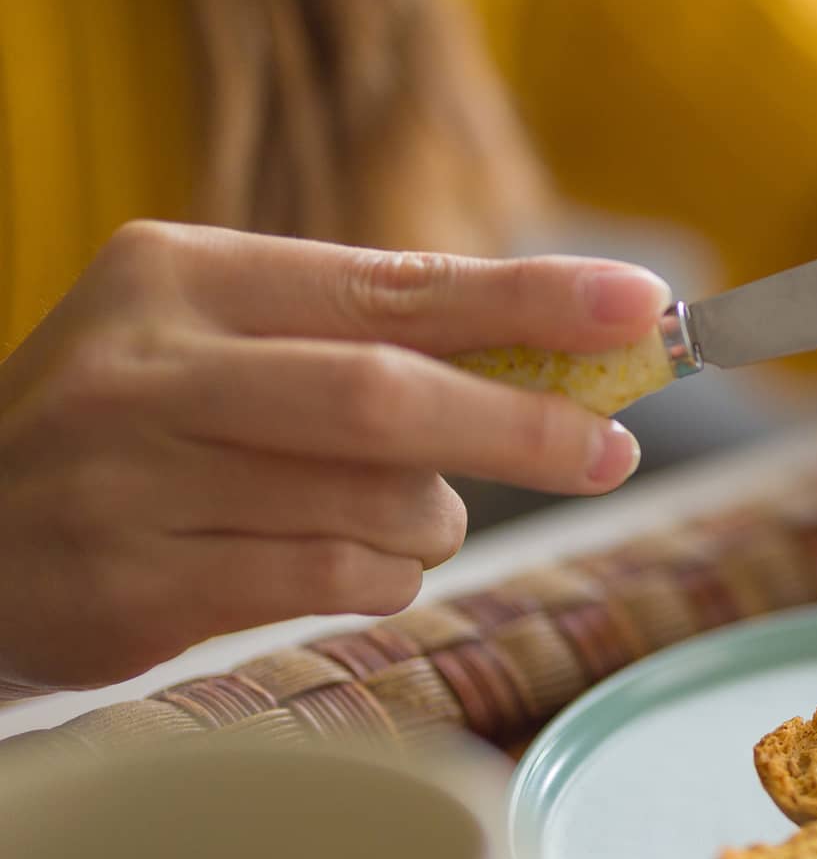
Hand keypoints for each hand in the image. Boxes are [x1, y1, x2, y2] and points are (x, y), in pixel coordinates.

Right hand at [0, 223, 669, 694]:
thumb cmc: (143, 426)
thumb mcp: (226, 342)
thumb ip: (370, 337)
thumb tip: (565, 353)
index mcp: (185, 275)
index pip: (394, 282)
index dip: (530, 297)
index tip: (642, 305)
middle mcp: (150, 368)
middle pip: (385, 391)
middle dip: (520, 421)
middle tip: (611, 446)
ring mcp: (131, 480)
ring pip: (367, 499)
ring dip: (436, 516)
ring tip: (418, 514)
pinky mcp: (134, 583)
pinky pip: (325, 580)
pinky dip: (385, 576)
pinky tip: (371, 564)